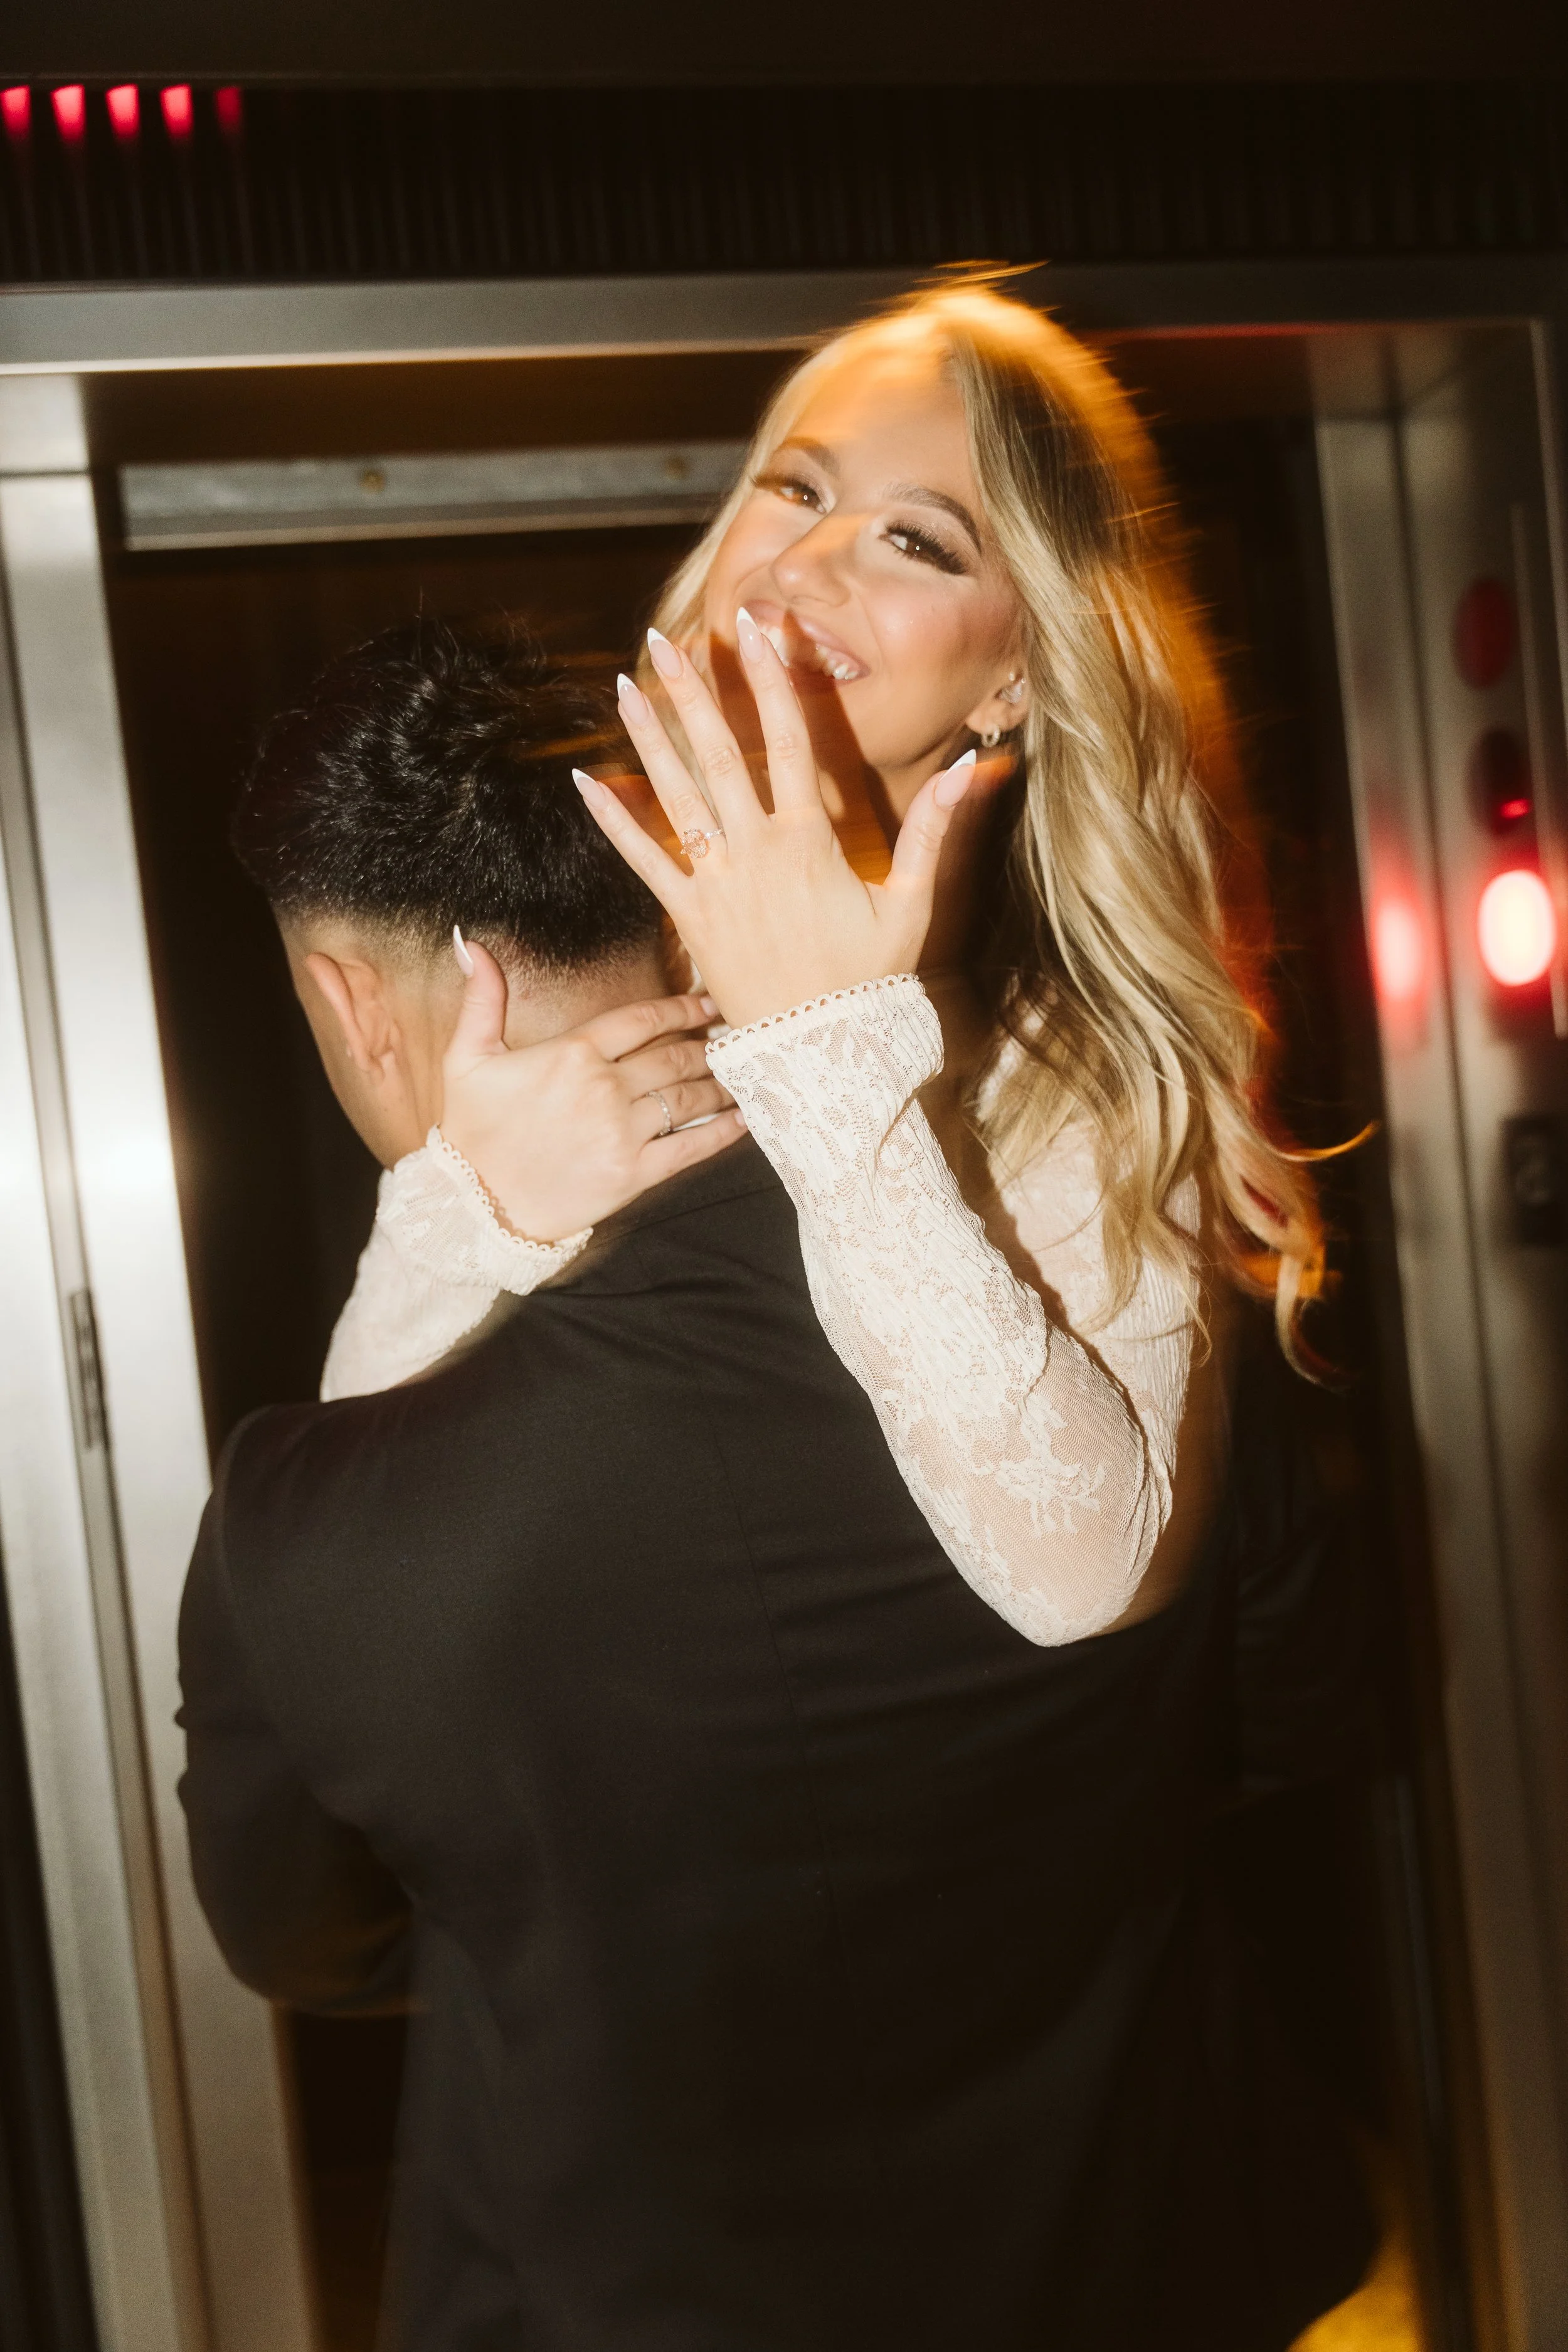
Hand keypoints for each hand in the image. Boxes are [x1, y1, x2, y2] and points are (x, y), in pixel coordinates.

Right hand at [439, 940, 744, 1241]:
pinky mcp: (634, 1174)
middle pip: (674, 1057)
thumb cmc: (472, 1132)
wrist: (476, 1207)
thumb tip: (472, 942)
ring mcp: (623, 1133)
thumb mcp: (466, 1058)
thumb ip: (481, 999)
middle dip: (709, 1045)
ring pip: (688, 1097)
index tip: (708, 1004)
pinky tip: (743, 1119)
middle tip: (734, 1037)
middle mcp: (604, 1089)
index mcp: (572, 1054)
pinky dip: (723, 1131)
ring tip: (743, 1072)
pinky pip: (691, 1147)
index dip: (682, 1009)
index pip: (642, 1019)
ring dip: (721, 1083)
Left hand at [570, 609, 978, 1030]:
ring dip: (647, 737)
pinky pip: (641, 860)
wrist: (818, 1051)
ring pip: (674, 794)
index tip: (759, 629)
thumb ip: (930, 831)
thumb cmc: (868, 980)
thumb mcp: (910, 904)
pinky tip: (582, 782)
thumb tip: (967, 768)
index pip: (789, 739)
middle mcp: (754, 851)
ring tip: (625, 686)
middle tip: (665, 637)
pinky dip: (611, 821)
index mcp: (808, 839)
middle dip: (691, 691)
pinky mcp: (687, 917)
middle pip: (717, 753)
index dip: (774, 679)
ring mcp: (715, 882)